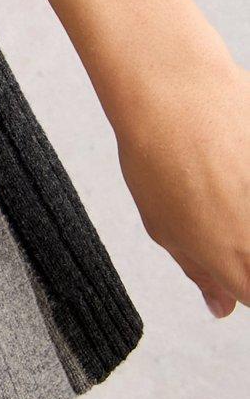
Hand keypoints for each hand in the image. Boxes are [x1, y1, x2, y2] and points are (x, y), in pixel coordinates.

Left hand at [110, 57, 249, 317]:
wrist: (175, 91)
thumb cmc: (158, 156)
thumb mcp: (162, 225)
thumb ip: (199, 269)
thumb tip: (221, 307)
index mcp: (235, 264)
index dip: (243, 280)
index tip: (231, 254)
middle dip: (242, 240)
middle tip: (223, 201)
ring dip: (243, 204)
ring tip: (226, 178)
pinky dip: (247, 169)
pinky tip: (236, 157)